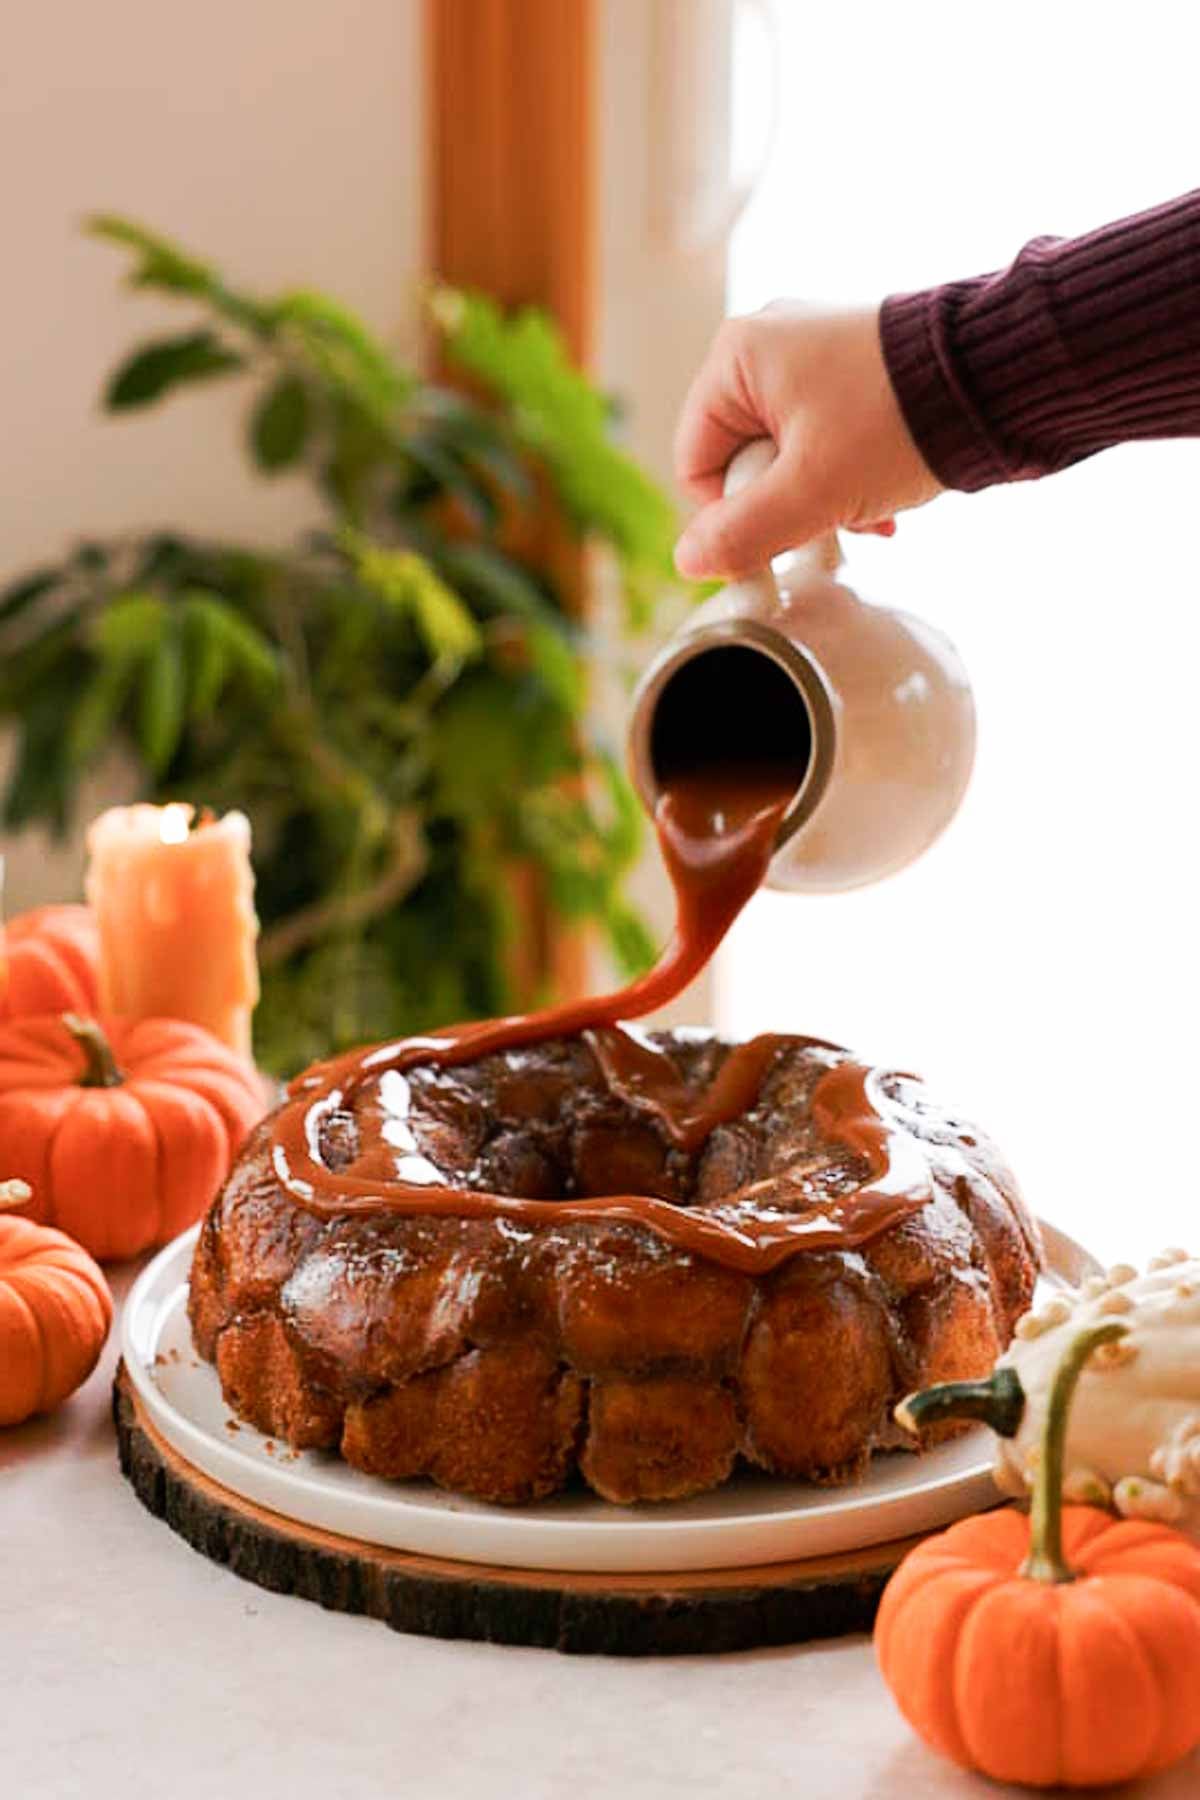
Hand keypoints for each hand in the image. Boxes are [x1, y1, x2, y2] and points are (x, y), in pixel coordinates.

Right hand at [673, 303, 942, 578]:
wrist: (995, 377)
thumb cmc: (898, 420)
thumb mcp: (810, 491)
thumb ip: (743, 532)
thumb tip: (690, 561)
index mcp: (737, 356)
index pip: (696, 463)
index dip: (730, 515)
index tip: (776, 540)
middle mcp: (768, 343)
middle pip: (743, 462)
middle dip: (786, 506)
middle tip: (831, 518)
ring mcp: (812, 352)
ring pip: (787, 458)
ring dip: (820, 498)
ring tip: (866, 508)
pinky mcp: (853, 368)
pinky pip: (823, 439)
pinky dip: (845, 475)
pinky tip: (881, 499)